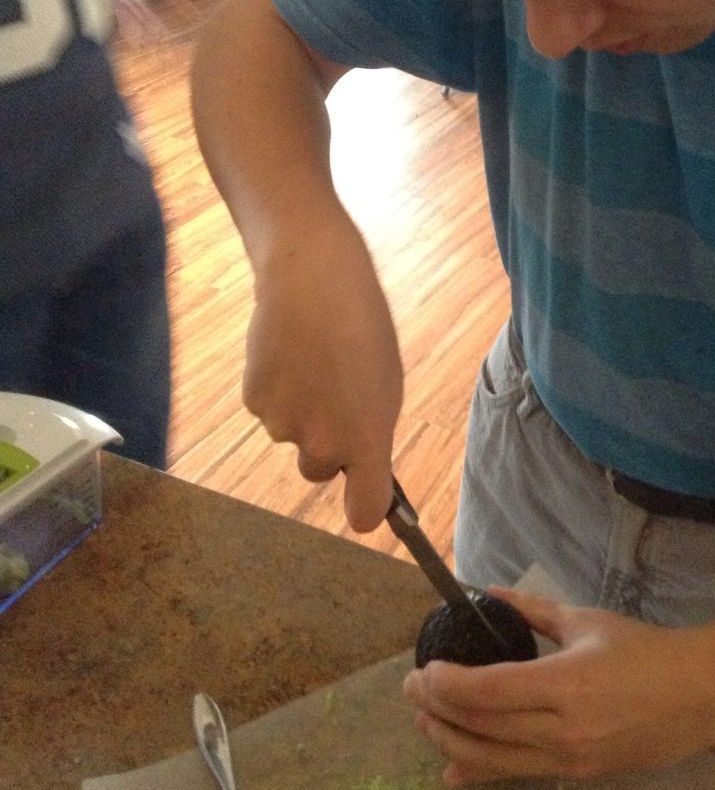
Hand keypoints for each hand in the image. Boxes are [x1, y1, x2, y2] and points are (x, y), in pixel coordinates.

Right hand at [243, 210, 402, 529]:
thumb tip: (364, 465)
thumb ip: (373, 431)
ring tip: (314, 362)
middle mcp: (323, 443)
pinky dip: (277, 390)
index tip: (364, 506)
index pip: (366, 510)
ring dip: (301, 411)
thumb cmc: (362, 325)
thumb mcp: (385, 383)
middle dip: (327, 446)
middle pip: (320, 470)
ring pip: (291, 435)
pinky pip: (268, 410)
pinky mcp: (253, 401)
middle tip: (337, 397)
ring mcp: (283, 425)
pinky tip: (288, 354)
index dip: (365, 510)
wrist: (313, 279)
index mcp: (368, 440)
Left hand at [403, 588, 714, 783]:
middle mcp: (562, 729)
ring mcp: (570, 758)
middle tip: (411, 690)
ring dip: (451, 741)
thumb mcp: (586, 621)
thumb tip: (488, 592)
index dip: (445, 684)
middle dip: (437, 709)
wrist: (701, 694)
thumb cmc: (645, 650)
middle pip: (481, 727)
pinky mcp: (577, 774)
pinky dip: (480, 771)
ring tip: (424, 720)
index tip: (421, 669)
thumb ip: (532, 610)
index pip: (486, 692)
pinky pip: (517, 774)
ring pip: (492, 759)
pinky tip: (453, 768)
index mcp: (564, 683)